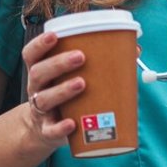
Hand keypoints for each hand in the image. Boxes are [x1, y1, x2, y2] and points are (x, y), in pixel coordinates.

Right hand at [19, 30, 85, 148]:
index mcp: (41, 72)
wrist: (46, 131)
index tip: (54, 36)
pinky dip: (60, 127)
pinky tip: (72, 123)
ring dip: (62, 90)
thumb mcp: (71, 78)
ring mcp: (40, 111)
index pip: (32, 54)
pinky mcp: (47, 131)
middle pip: (38, 73)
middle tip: (81, 57)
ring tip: (82, 84)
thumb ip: (96, 65)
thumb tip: (134, 50)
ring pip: (44, 99)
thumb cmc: (65, 97)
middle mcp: (37, 89)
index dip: (40, 44)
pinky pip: (50, 129)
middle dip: (58, 63)